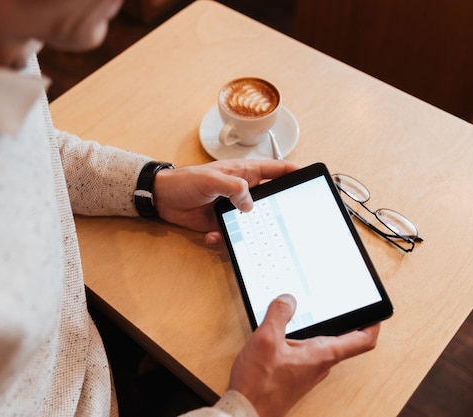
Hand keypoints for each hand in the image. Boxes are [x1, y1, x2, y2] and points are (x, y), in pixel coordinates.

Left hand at [153, 159, 296, 243]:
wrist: (163, 198)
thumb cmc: (185, 181)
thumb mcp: (210, 179)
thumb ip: (233, 187)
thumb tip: (250, 204)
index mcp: (245, 174)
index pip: (276, 171)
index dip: (294, 173)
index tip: (309, 179)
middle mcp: (243, 192)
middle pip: (270, 201)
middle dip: (277, 212)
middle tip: (284, 223)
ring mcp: (233, 209)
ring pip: (253, 223)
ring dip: (249, 232)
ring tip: (243, 236)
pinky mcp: (222, 224)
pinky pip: (232, 236)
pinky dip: (225, 240)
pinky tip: (212, 237)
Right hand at [229, 295, 379, 416]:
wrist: (247, 411)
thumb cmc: (259, 383)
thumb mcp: (266, 340)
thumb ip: (279, 314)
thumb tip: (289, 298)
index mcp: (321, 354)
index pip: (362, 340)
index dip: (373, 324)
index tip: (376, 312)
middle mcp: (320, 365)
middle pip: (343, 341)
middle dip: (343, 322)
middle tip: (340, 304)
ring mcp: (308, 372)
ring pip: (322, 347)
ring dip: (319, 330)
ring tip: (308, 313)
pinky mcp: (296, 376)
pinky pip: (307, 354)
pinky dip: (302, 340)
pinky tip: (285, 335)